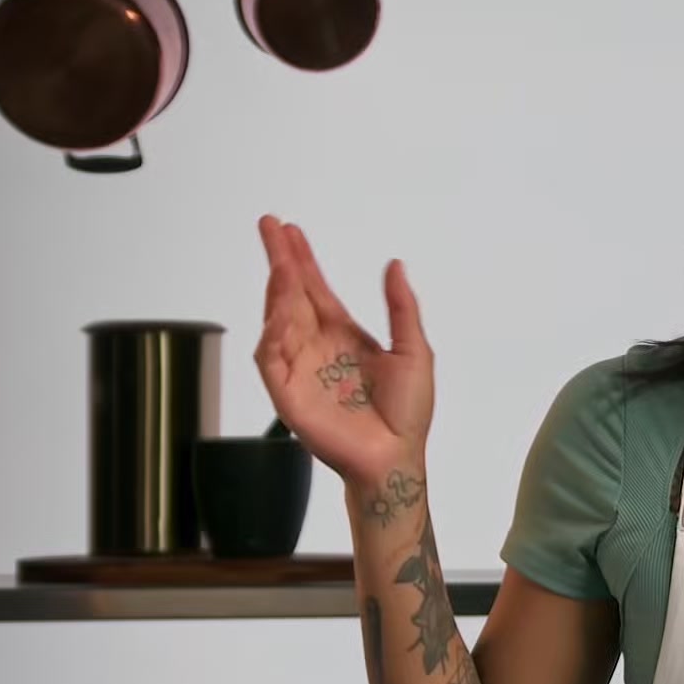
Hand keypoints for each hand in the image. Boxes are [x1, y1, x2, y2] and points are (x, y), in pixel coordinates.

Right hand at [253, 215, 433, 488]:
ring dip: (278, 292)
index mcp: (343, 335)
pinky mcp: (288, 395)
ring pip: (278, 321)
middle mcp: (317, 347)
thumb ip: (401, 307)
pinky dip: (273, 335)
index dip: (302, 259)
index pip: (315, 289)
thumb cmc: (407, 412)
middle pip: (291, 295)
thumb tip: (395, 264)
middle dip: (279, 261)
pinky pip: (272, 359)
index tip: (289, 230)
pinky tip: (281, 314)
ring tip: (282, 265)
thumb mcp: (414, 350)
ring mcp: (300, 369)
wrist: (396, 456)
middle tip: (269, 227)